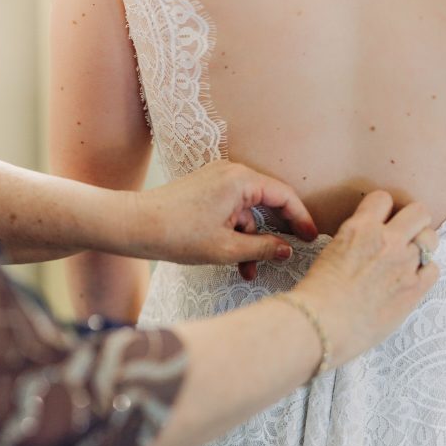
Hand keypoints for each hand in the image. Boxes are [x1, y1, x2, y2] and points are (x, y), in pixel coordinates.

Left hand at [121, 161, 318, 279]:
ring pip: (247, 213)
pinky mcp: (206, 192)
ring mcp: (217, 182)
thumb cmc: (176, 234)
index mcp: (241, 180)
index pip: (283, 195)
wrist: (134, 226)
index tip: (311, 238)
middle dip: (274, 234)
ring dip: (251, 241)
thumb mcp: (226, 248)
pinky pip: (231, 213)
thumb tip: (286, 250)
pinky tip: (234, 259)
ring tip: (248, 271)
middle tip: (287, 255)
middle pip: (267, 203)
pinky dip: (235, 234)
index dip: (301, 218)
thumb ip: (262, 248)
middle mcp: (231, 174)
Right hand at [294, 191, 439, 366]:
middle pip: (419, 212)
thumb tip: (364, 246)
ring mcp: (404, 263)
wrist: (321, 324)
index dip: (383, 211)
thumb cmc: (316, 295)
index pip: (383, 198)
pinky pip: (434, 269)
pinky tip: (412, 282)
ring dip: (423, 246)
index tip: (381, 222)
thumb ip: (354, 242)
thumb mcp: (331, 253)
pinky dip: (426, 273)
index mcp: (360, 228)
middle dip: (413, 222)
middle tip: (404, 237)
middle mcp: (386, 240)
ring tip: (410, 259)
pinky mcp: (415, 288)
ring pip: (431, 238)